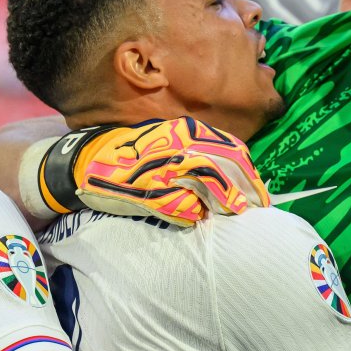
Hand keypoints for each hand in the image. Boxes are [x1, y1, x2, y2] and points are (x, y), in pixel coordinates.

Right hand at [42, 117, 269, 225]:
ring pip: (207, 186)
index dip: (251, 175)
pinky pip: (180, 206)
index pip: (233, 151)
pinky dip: (190, 214)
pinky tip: (194, 219)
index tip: (261, 195)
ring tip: (231, 215)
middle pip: (226, 168)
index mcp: (188, 131)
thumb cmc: (136, 154)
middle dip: (244, 191)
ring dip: (223, 203)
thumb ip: (202, 153)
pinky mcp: (148, 190)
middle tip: (254, 209)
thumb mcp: (172, 142)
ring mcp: (163, 168)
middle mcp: (178, 145)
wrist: (89, 161)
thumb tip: (235, 175)